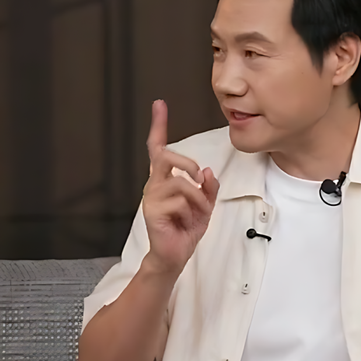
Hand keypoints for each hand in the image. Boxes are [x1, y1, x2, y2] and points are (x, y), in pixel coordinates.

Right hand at [142, 99, 219, 276]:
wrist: (175, 255)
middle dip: (187, 163)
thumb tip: (207, 172)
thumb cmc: (186, 228)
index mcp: (164, 179)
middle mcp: (154, 184)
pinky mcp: (152, 211)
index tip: (159, 104)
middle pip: (165, 156)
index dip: (158, 125)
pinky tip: (187, 221)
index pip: (157, 148)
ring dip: (198, 197)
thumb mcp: (205, 205)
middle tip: (199, 178)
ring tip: (197, 212)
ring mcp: (151, 197)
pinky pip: (180, 200)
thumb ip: (208, 187)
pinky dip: (193, 210)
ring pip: (180, 181)